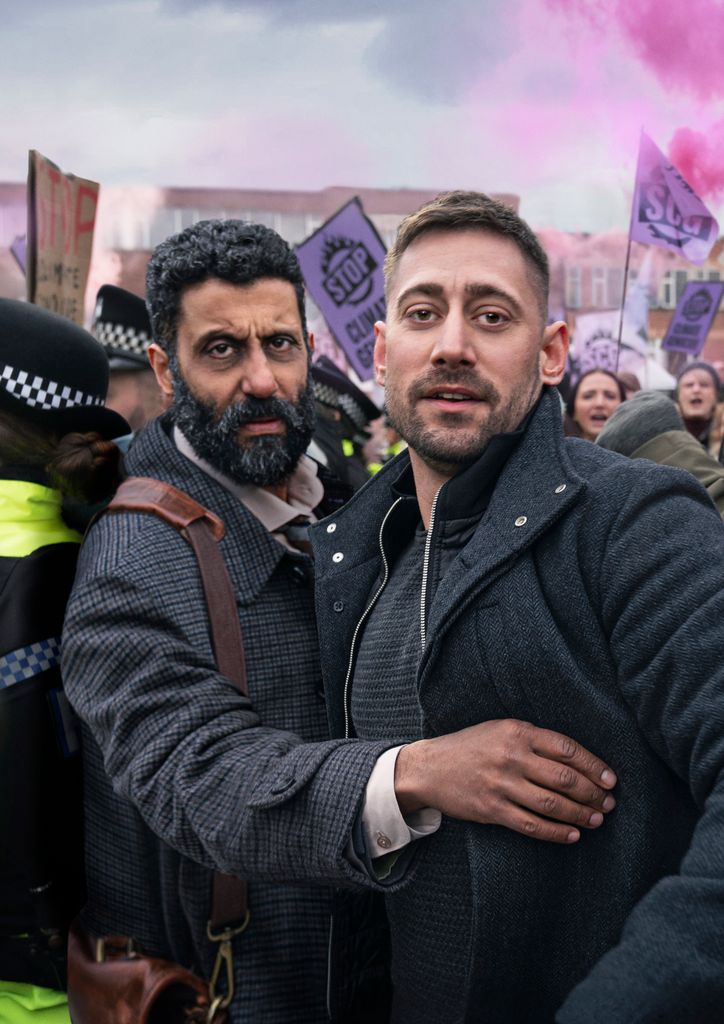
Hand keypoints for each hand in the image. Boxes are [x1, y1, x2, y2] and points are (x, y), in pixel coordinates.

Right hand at [394, 719, 616, 843]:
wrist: (430, 767)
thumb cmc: (471, 747)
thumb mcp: (500, 729)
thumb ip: (534, 740)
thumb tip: (576, 761)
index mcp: (517, 732)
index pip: (566, 749)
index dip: (593, 766)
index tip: (610, 780)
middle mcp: (511, 757)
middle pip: (565, 778)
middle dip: (592, 794)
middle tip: (608, 803)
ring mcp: (502, 784)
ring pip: (552, 804)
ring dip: (580, 815)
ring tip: (596, 820)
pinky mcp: (492, 809)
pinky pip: (532, 825)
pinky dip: (556, 833)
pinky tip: (572, 835)